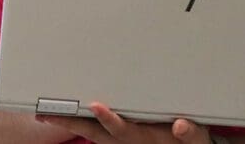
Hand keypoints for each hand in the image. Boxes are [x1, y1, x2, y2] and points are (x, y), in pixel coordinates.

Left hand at [35, 102, 211, 143]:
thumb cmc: (189, 141)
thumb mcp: (197, 138)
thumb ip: (191, 134)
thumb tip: (181, 125)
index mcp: (145, 138)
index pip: (122, 130)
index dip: (108, 119)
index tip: (95, 104)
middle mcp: (129, 141)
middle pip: (95, 134)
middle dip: (72, 123)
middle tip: (47, 114)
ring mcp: (122, 141)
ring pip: (91, 134)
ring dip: (70, 124)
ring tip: (47, 113)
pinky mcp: (121, 138)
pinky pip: (96, 133)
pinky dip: (80, 124)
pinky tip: (69, 115)